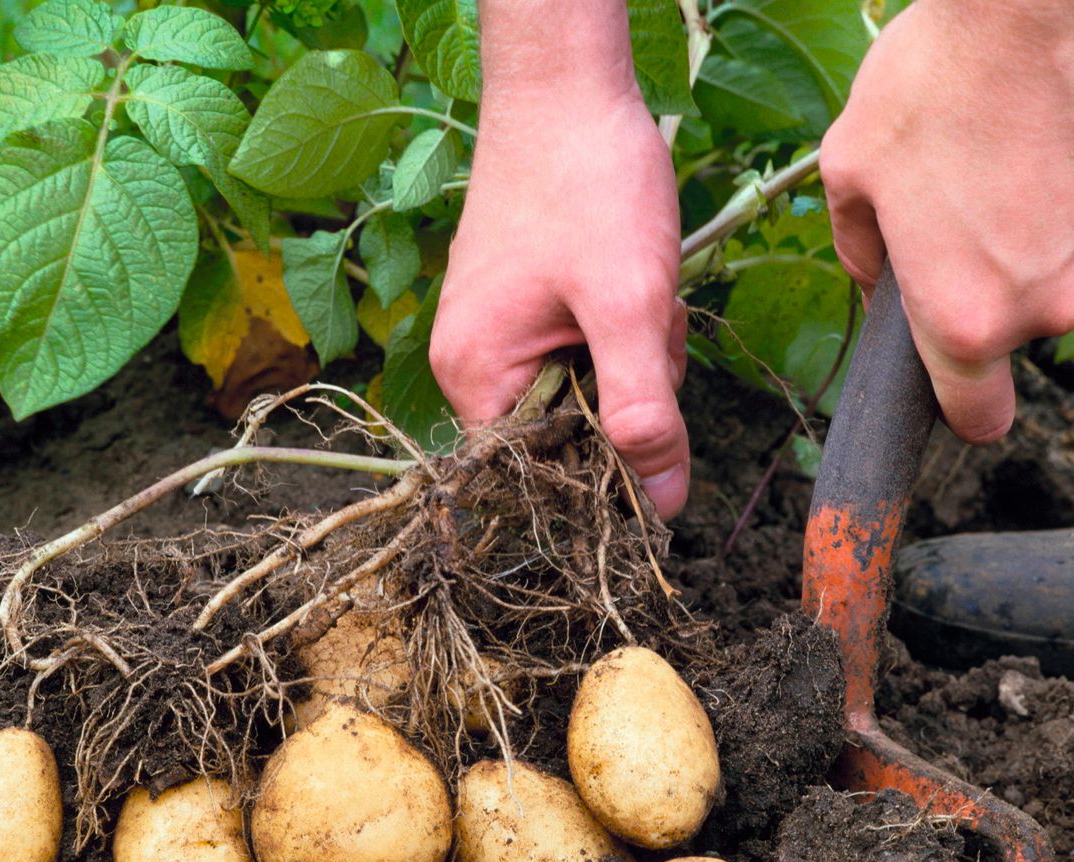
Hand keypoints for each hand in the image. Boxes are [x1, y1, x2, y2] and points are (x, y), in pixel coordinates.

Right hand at [429, 1, 689, 517]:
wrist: (566, 85)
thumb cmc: (587, 185)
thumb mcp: (627, 305)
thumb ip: (644, 412)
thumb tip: (660, 505)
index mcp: (475, 379)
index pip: (537, 473)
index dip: (599, 466)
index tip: (646, 418)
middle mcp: (472, 366)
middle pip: (566, 435)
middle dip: (625, 391)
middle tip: (644, 325)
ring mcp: (496, 333)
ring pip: (585, 391)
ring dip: (632, 355)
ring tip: (639, 291)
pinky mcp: (523, 308)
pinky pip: (583, 351)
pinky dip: (620, 327)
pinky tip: (630, 281)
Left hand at [821, 0, 1073, 442]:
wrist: (1021, 7)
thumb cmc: (929, 86)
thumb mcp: (850, 174)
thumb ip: (859, 252)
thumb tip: (874, 280)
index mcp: (959, 320)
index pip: (976, 416)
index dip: (966, 408)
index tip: (963, 390)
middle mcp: (1040, 309)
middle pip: (1019, 343)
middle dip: (996, 304)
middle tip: (971, 230)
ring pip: (1061, 290)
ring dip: (1037, 253)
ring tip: (1005, 183)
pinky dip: (1067, 220)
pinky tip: (1042, 168)